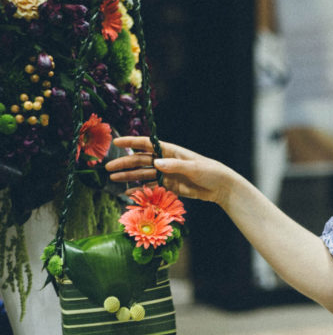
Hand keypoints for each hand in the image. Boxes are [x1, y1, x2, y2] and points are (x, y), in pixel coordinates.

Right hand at [107, 136, 232, 206]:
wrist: (221, 187)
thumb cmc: (210, 171)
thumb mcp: (193, 167)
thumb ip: (174, 166)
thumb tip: (156, 163)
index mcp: (171, 151)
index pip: (147, 145)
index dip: (132, 142)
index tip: (117, 142)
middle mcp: (166, 161)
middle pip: (141, 161)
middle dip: (125, 163)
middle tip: (108, 168)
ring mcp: (167, 174)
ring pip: (144, 175)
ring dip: (129, 176)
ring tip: (113, 179)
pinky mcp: (170, 187)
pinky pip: (152, 187)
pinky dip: (141, 190)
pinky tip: (129, 192)